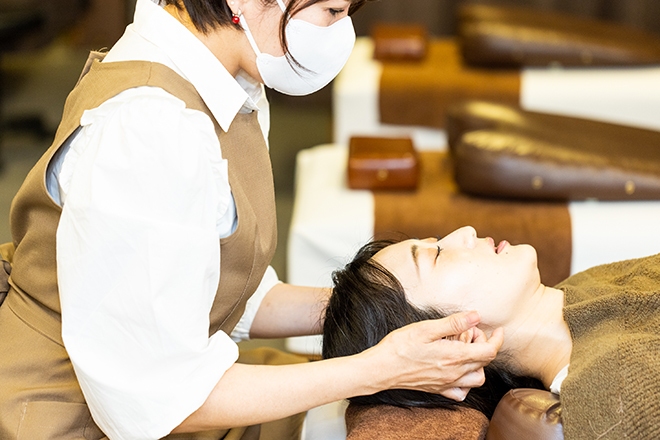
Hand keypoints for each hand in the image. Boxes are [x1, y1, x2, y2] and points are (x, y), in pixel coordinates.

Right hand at [368, 311, 503, 400]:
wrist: (381, 368)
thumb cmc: (400, 347)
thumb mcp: (426, 328)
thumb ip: (454, 323)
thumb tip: (476, 316)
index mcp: (455, 356)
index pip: (489, 350)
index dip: (497, 338)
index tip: (497, 329)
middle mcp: (455, 373)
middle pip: (484, 362)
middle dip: (483, 344)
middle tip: (468, 331)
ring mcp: (447, 383)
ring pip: (477, 379)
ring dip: (478, 363)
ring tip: (464, 349)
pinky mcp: (438, 389)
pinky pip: (461, 392)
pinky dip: (466, 382)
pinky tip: (457, 370)